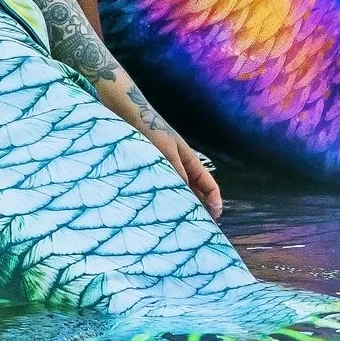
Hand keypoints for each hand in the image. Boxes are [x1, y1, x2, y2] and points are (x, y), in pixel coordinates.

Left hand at [101, 77, 223, 216]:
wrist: (124, 111)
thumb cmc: (149, 128)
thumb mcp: (166, 152)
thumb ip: (176, 173)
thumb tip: (186, 197)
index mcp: (189, 161)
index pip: (209, 185)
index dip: (215, 201)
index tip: (215, 217)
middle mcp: (178, 167)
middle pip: (194, 192)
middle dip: (197, 209)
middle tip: (194, 228)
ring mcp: (162, 169)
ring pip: (176, 193)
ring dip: (178, 206)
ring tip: (175, 225)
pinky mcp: (146, 170)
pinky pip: (158, 190)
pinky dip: (161, 200)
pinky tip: (154, 212)